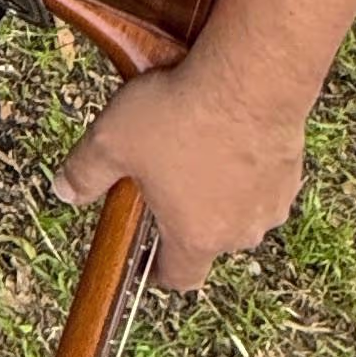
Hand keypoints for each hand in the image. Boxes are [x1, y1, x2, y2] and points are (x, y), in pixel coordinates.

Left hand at [54, 53, 307, 291]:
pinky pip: (260, 180)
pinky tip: (223, 133)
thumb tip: (64, 192)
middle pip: (208, 239)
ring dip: (216, 190)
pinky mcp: (291, 171)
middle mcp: (241, 231)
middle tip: (159, 180)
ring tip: (190, 148)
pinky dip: (243, 166)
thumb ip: (85, 173)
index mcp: (196, 237)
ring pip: (237, 208)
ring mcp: (272, 202)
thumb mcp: (111, 141)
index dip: (156, 269)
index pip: (179, 278)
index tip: (144, 257)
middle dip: (183, 217)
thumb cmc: (182, 113)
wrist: (250, 78)